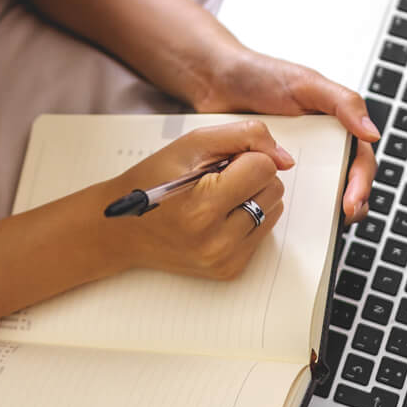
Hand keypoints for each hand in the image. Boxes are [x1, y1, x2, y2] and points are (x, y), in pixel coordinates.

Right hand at [102, 121, 291, 280]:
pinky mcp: (229, 270)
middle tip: (213, 181)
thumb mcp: (192, 144)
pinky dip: (246, 219)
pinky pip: (263, 232)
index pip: (263, 167)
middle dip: (250, 176)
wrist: (122, 228)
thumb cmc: (152, 182)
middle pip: (273, 188)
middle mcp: (216, 240)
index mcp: (203, 206)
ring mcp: (224, 259)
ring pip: (274, 210)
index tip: (217, 163)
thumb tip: (285, 158)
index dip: (242, 157)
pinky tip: (217, 217)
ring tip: (215, 198)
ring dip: (251, 197)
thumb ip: (244, 137)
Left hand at [181, 45, 378, 222]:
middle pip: (344, 184)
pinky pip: (279, 197)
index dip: (361, 184)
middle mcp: (317, 150)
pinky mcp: (265, 175)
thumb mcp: (306, 83)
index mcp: (333, 129)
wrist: (214, 81)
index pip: (360, 162)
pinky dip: (284, 209)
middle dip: (350, 205)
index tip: (352, 202)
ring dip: (321, 213)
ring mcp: (292, 165)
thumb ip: (343, 103)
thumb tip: (372, 134)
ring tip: (319, 227)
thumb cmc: (261, 74)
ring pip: (315, 196)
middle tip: (341, 218)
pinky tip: (280, 217)